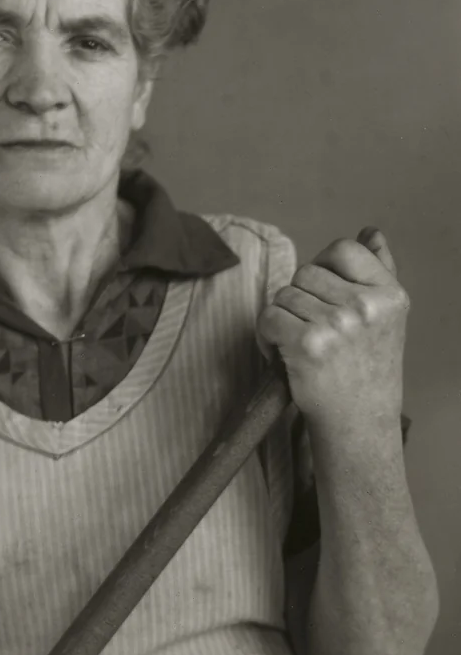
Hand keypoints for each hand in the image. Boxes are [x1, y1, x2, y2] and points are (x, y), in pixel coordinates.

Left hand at [257, 228, 407, 436]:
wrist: (358, 422)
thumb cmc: (367, 369)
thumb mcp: (386, 318)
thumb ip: (379, 271)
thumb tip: (370, 232)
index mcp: (389, 294)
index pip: (343, 250)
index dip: (323, 266)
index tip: (322, 293)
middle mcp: (366, 306)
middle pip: (305, 272)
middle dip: (300, 298)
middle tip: (312, 329)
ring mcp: (337, 325)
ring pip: (284, 295)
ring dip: (282, 319)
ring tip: (300, 346)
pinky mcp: (307, 345)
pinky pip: (268, 317)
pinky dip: (266, 336)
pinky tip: (283, 355)